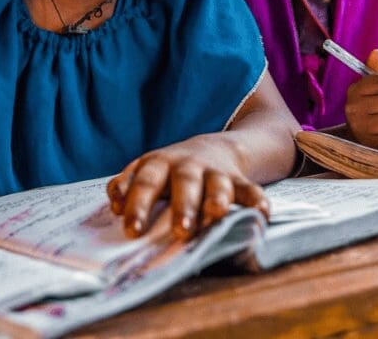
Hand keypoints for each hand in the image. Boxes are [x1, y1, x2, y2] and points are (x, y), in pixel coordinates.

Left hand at [106, 138, 268, 240]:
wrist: (212, 148)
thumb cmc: (170, 171)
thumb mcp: (147, 171)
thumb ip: (129, 186)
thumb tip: (115, 205)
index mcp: (159, 164)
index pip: (145, 182)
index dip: (138, 204)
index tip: (132, 229)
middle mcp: (187, 166)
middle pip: (184, 182)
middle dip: (182, 205)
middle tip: (180, 230)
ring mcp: (214, 171)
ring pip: (217, 184)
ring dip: (217, 198)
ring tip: (217, 214)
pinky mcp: (238, 179)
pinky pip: (249, 189)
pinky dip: (256, 200)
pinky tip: (262, 213)